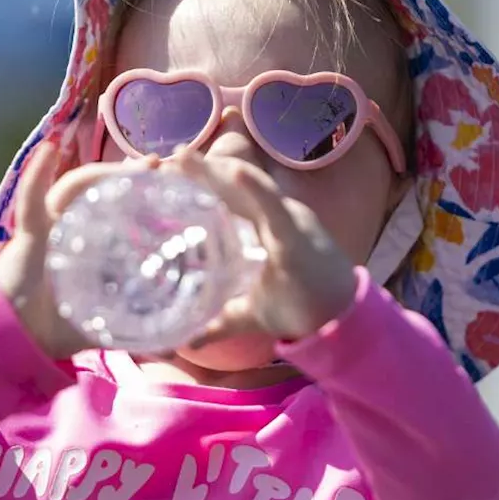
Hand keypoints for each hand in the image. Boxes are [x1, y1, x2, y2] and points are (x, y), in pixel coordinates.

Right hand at [0, 142, 160, 358]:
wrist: (18, 338)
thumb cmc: (56, 326)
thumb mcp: (104, 326)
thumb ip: (137, 334)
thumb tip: (176, 348)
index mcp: (91, 244)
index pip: (120, 209)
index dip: (142, 193)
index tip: (170, 180)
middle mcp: (71, 228)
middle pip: (102, 191)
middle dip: (129, 175)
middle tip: (157, 166)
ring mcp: (50, 227)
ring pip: (75, 188)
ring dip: (101, 172)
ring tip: (129, 163)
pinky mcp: (28, 234)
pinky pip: (31, 200)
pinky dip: (36, 175)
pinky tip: (47, 151)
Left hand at [169, 149, 358, 348]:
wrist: (337, 323)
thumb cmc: (297, 309)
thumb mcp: (246, 314)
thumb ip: (216, 324)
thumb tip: (184, 342)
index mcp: (259, 228)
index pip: (223, 200)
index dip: (194, 186)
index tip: (161, 176)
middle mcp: (271, 218)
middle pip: (230, 188)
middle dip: (198, 173)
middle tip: (162, 161)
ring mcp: (285, 222)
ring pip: (248, 188)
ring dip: (217, 171)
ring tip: (185, 157)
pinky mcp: (296, 236)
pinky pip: (275, 207)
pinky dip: (257, 189)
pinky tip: (237, 172)